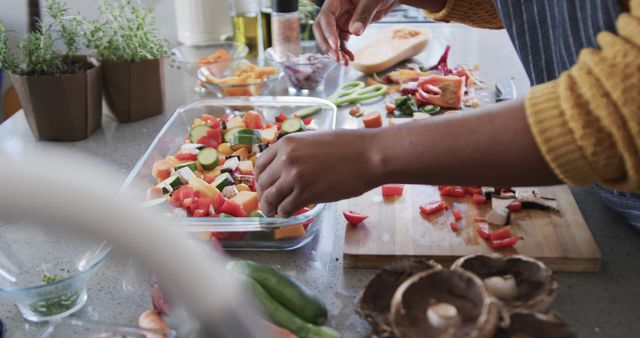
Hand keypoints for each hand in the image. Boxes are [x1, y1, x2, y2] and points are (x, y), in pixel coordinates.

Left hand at [255, 130, 377, 216]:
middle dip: (264, 196)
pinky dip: (285, 213)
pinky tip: (290, 213)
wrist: (369, 155)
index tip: (265, 186)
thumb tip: (287, 167)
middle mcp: (286, 159)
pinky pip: (286, 208)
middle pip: (263, 183)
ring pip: (271, 198)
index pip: (261, 164)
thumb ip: (297, 152)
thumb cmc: (349, 147)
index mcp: (287, 143)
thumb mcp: (314, 140)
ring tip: (275, 212)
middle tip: (269, 203)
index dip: (261, 179)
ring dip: (271, 208)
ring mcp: (295, 177)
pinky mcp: (306, 193)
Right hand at [313, 0, 398, 64]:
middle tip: (336, 57)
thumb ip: (364, 14)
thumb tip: (354, 32)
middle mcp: (335, 11)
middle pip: (322, 29)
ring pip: (331, 38)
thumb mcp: (373, 1)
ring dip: (336, 52)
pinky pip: (341, 42)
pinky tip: (350, 59)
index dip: (328, 32)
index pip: (326, 17)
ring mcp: (340, 20)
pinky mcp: (347, 28)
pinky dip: (344, 51)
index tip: (335, 45)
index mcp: (337, 0)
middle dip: (327, 45)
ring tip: (344, 62)